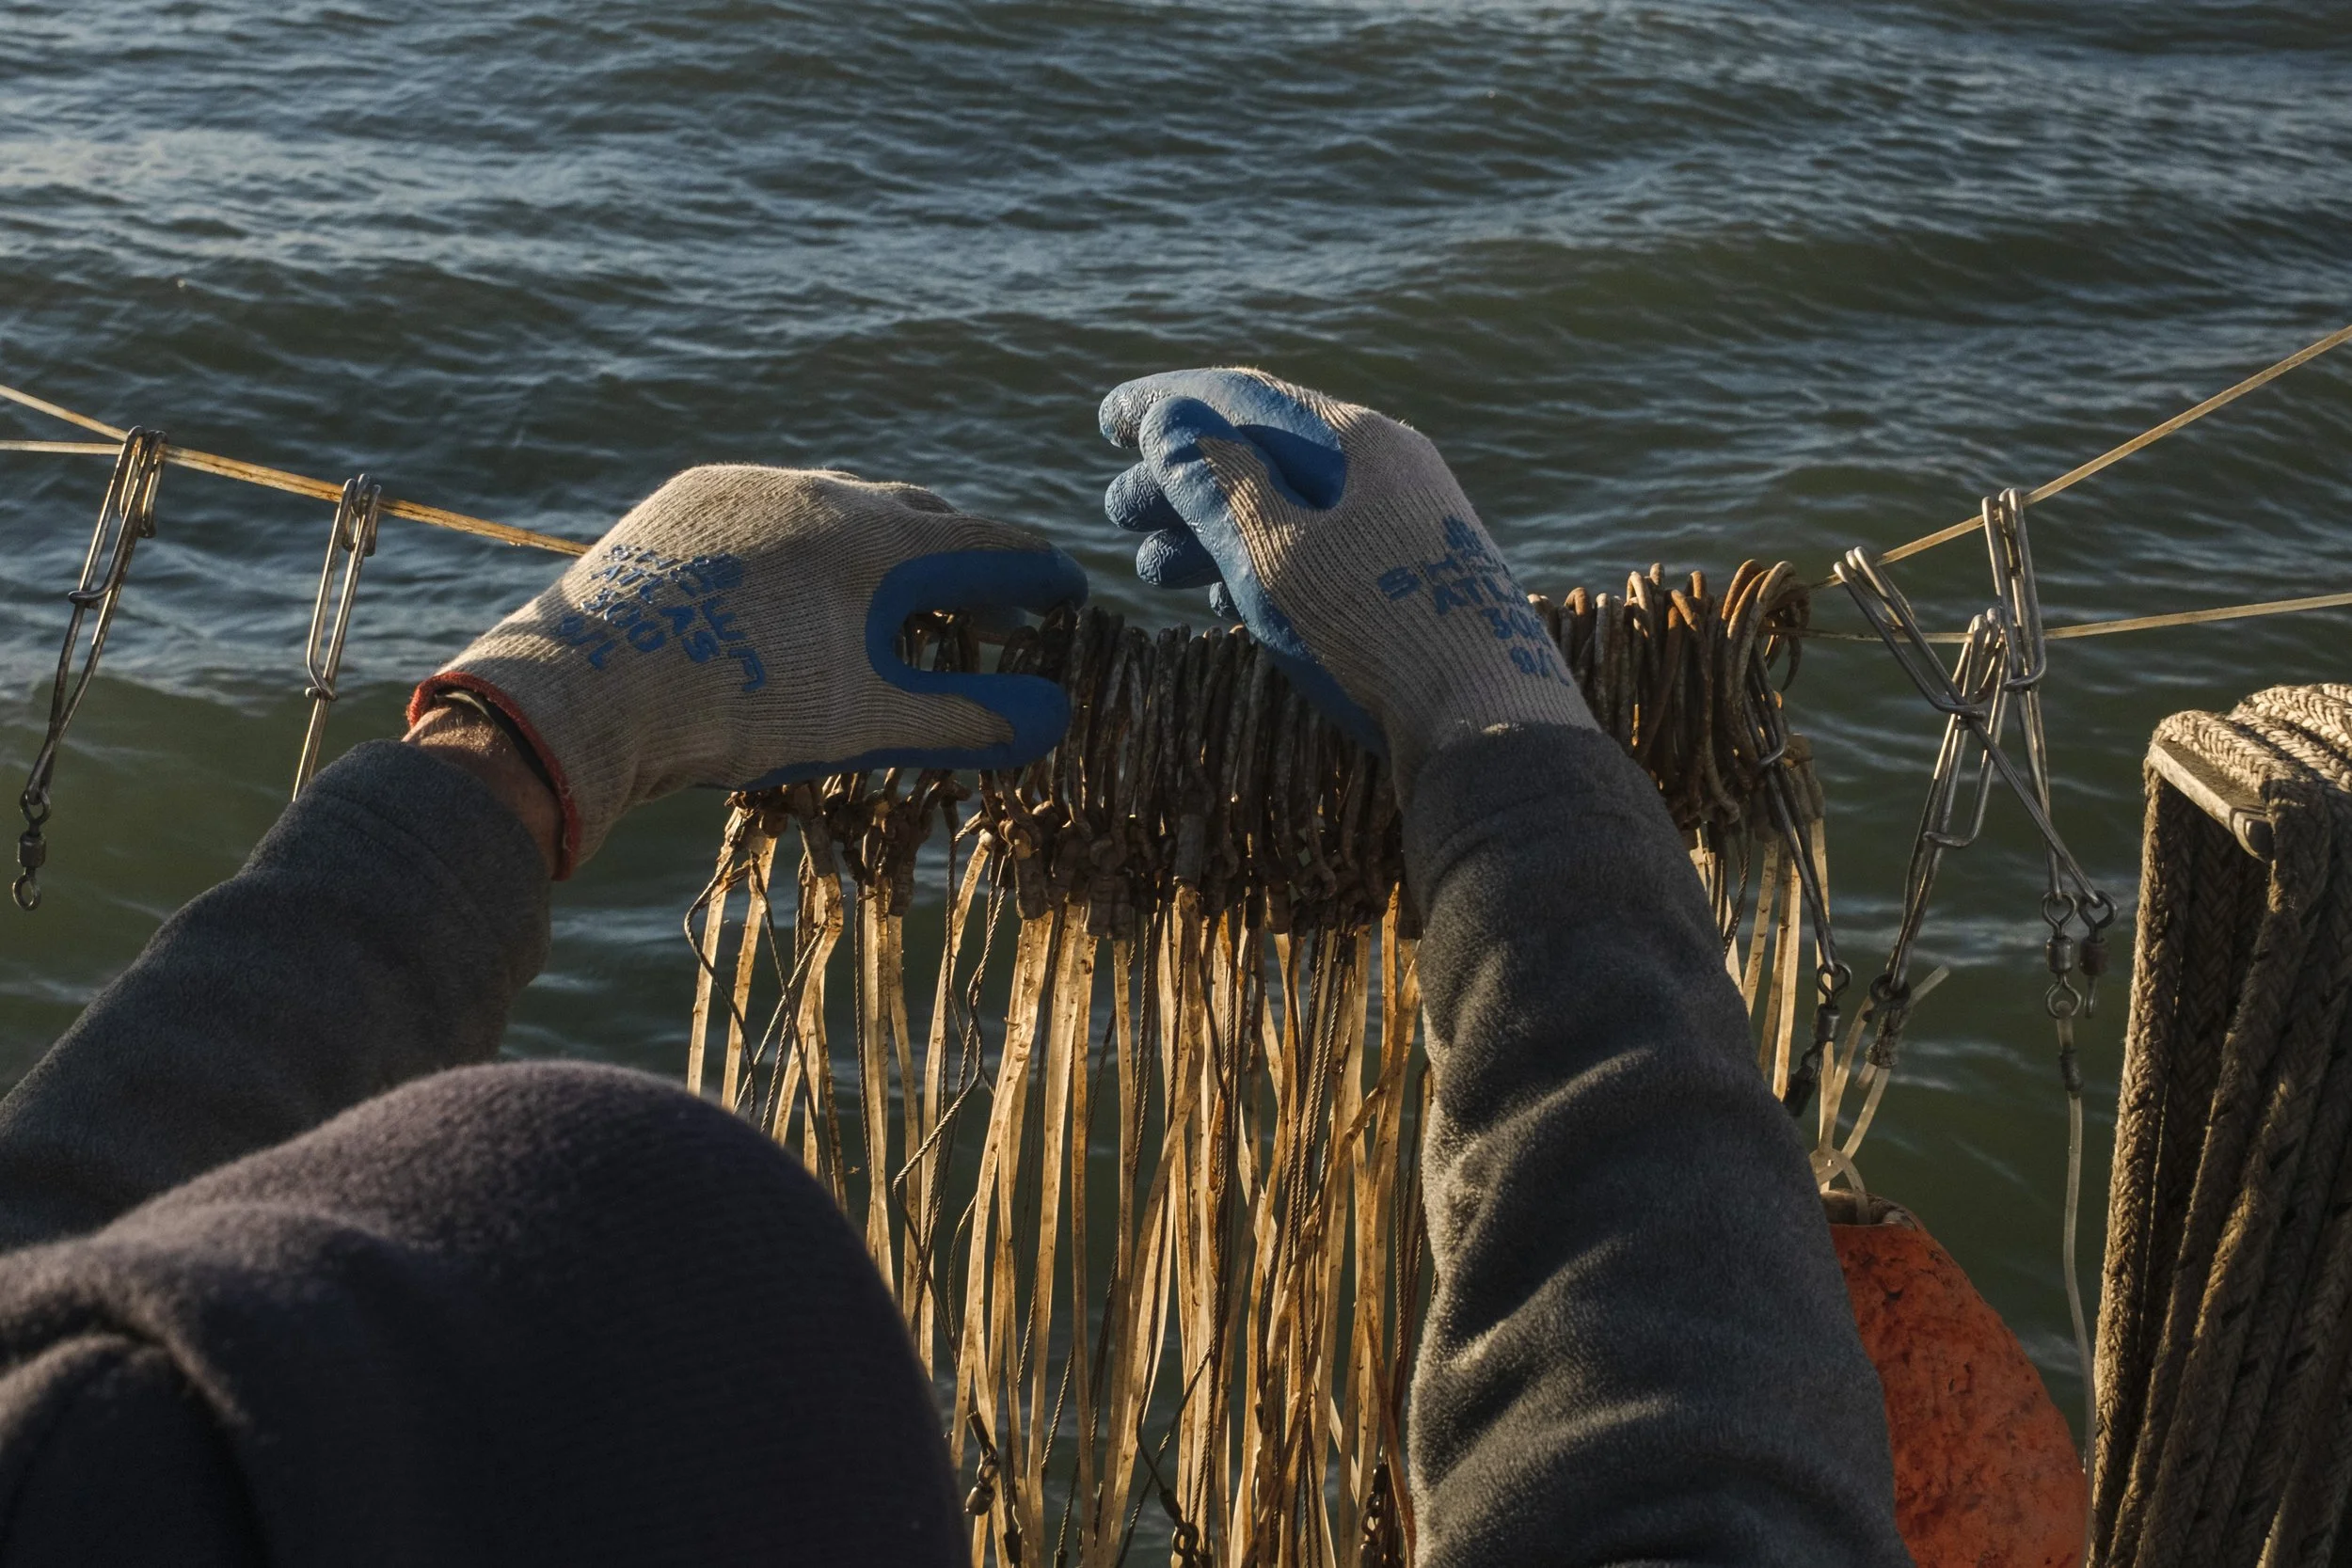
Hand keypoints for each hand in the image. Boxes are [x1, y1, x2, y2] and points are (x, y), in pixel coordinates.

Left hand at [412, 466, 1084, 874]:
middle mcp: (821, 490)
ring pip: (844, 507)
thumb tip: (1053, 716)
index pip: (988, 547)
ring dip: (885, 550)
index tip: (1071, 596)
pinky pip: (776, 509)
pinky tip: (803, 585)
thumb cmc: (739, 709)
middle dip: (964, 564)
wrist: (588, 689)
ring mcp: (750, 486)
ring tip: (899, 598)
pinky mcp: (691, 499)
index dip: (1039, 575)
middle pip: (921, 518)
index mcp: (877, 539)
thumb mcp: (867, 722)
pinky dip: (812, 544)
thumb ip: (966, 714)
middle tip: (993, 609)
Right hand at [1098, 368, 1591, 795]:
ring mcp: (1406, 529)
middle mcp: (1388, 470)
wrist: (1491, 727)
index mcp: (1358, 441)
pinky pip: (1320, 554)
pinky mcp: (1413, 587)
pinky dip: (1260, 566)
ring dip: (1212, 532)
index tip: (1106, 419)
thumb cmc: (1377, 631)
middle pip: (1264, 455)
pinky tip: (1221, 597)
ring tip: (1149, 567)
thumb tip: (1173, 420)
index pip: (1242, 397)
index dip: (1165, 405)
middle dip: (1181, 480)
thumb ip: (1219, 484)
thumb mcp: (1278, 553)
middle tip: (1115, 510)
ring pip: (1289, 512)